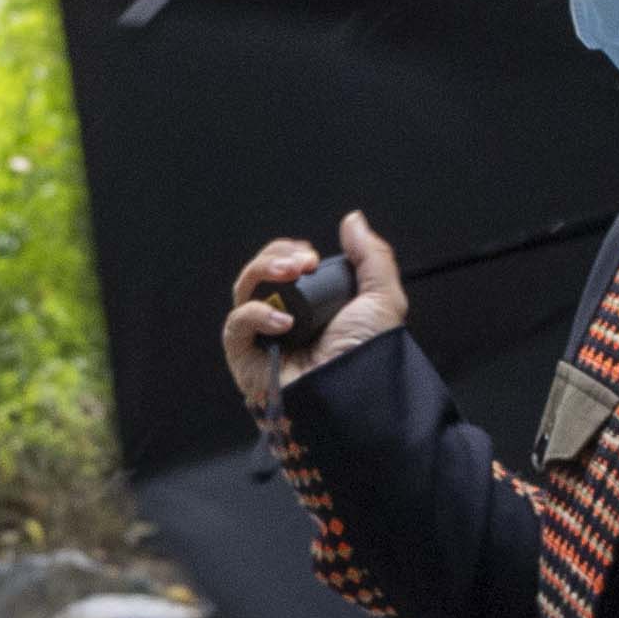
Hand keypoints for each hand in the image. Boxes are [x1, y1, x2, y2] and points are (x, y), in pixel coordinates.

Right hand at [218, 212, 407, 413]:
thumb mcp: (382, 299)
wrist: (355, 398)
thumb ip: (371, 256)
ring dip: (262, 271)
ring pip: (243, 291)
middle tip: (302, 262)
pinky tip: (284, 321)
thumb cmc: (369, 357)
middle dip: (275, 256)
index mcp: (312, 308)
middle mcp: (285, 321)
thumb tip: (352, 219)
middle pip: (260, 273)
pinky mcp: (246, 360)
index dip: (290, 251)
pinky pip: (236, 325)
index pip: (285, 267)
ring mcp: (263, 340)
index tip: (311, 255)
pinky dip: (255, 314)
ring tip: (291, 272)